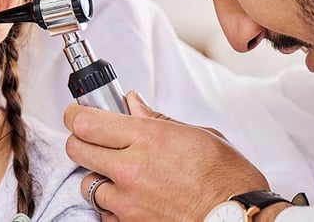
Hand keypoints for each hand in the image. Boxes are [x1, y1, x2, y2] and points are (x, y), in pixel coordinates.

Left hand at [65, 91, 276, 220]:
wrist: (238, 219)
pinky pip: (104, 212)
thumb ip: (157, 119)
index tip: (76, 113)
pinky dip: (112, 205)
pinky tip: (132, 199)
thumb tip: (133, 103)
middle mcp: (131, 168)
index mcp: (148, 137)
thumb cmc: (227, 179)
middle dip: (81, 141)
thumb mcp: (198, 134)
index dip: (76, 114)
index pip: (86, 121)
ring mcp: (127, 201)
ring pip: (87, 183)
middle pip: (76, 148)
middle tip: (95, 139)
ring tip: (122, 175)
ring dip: (98, 176)